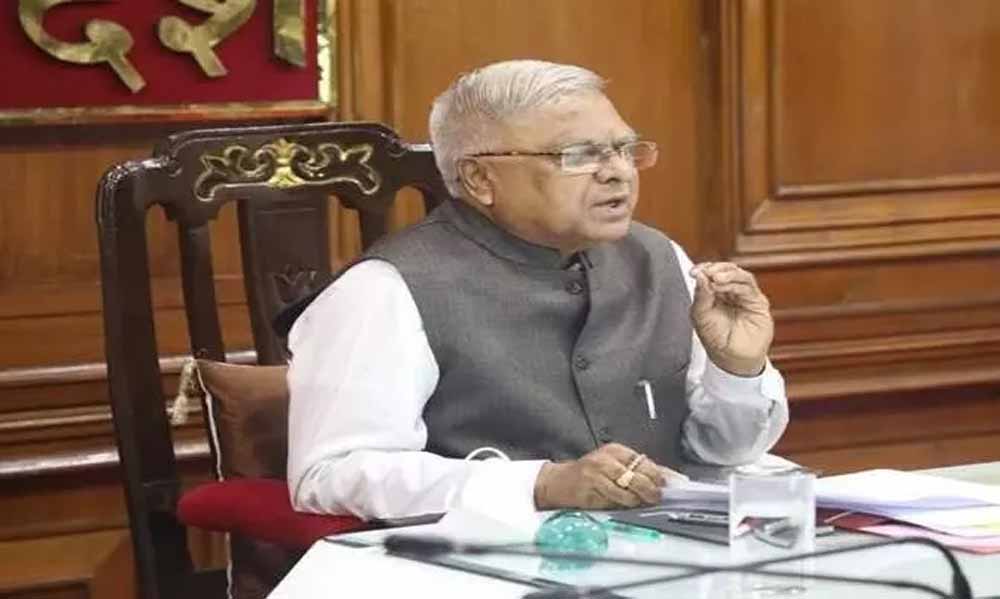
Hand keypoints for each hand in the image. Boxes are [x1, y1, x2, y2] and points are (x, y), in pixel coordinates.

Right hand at [533, 443, 667, 509]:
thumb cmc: (590, 474)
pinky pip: (614, 498)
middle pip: (637, 474)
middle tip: (656, 497)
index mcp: (615, 450)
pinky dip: (624, 503)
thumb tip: (669, 479)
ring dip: (638, 498)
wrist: (559, 481)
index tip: (667, 483)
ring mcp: (597, 474)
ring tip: (641, 501)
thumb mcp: (614, 466)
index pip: (642, 461)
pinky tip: (626, 504)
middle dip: (651, 488)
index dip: (658, 474)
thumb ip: (638, 471)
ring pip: (627, 488)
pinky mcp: (590, 489)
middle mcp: (606, 459)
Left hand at [690, 262, 773, 375]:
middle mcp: (732, 292)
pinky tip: (725, 286)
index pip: (712, 272)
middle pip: (728, 270)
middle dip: (717, 268)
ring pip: (741, 275)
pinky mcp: (758, 303)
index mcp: (716, 293)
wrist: (732, 358)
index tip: (694, 271)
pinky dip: (736, 284)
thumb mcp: (700, 316)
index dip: (704, 268)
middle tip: (707, 272)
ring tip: (716, 278)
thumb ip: (700, 296)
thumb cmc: (716, 339)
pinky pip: (749, 288)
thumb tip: (700, 276)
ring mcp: (746, 297)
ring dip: (727, 274)